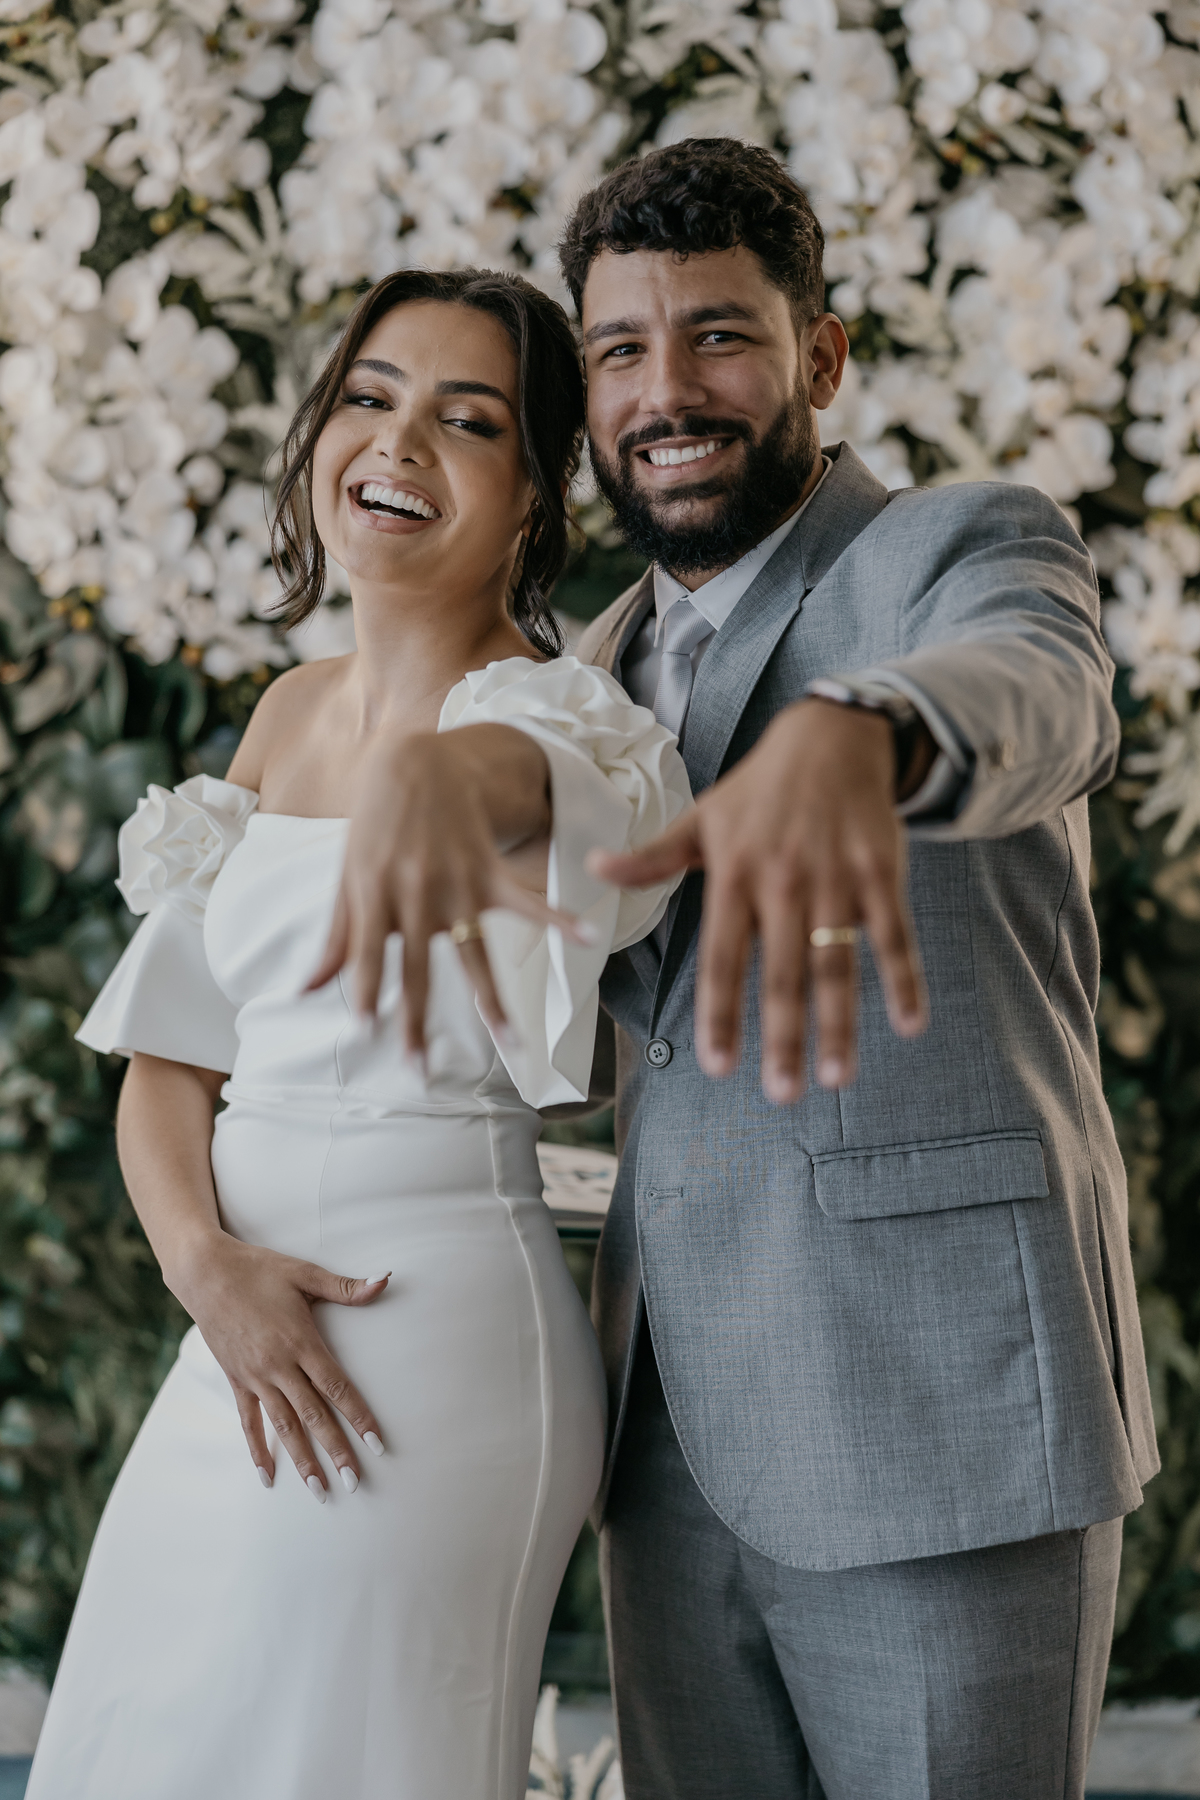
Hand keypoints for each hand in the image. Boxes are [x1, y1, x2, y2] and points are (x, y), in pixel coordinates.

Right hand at [172, 1233, 389, 1496]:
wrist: (205, 1273)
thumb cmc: (259, 1270)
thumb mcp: (304, 1273)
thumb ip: (345, 1287)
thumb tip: (383, 1280)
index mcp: (301, 1342)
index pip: (337, 1387)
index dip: (358, 1416)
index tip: (377, 1444)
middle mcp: (279, 1366)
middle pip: (313, 1415)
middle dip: (336, 1450)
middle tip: (355, 1482)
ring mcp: (255, 1377)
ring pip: (284, 1426)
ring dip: (303, 1459)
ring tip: (319, 1490)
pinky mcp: (236, 1380)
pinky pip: (249, 1422)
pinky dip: (258, 1449)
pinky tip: (268, 1475)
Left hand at [307, 725, 589, 1055]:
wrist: (416, 764)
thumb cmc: (374, 826)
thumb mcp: (347, 874)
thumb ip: (334, 937)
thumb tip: (304, 991)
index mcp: (374, 894)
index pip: (369, 956)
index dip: (368, 993)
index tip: (368, 1032)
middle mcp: (415, 893)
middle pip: (417, 970)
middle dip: (418, 1022)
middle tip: (420, 1072)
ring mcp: (456, 885)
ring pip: (476, 954)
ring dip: (493, 1002)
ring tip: (512, 1045)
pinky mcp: (488, 872)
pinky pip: (527, 902)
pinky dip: (558, 918)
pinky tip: (585, 937)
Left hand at [588, 697, 927, 1101]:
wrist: (831, 735)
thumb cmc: (759, 788)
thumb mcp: (701, 818)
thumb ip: (653, 857)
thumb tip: (594, 868)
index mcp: (734, 875)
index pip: (721, 958)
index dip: (720, 1013)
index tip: (718, 1066)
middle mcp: (783, 881)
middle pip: (781, 973)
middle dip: (781, 1037)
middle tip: (783, 1093)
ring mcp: (836, 877)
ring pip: (837, 962)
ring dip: (840, 1022)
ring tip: (838, 1076)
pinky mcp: (880, 870)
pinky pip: (893, 933)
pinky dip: (904, 979)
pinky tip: (909, 1024)